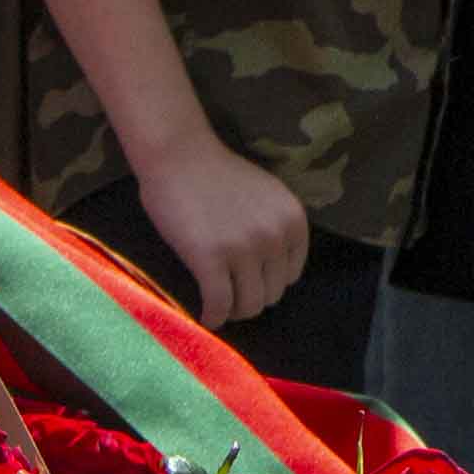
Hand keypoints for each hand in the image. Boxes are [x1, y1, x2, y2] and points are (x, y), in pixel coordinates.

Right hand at [131, 137, 311, 330]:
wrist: (180, 156)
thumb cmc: (218, 175)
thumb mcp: (266, 198)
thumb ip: (274, 229)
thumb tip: (270, 274)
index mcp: (293, 220)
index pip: (291, 276)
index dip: (267, 282)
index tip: (248, 282)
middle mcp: (275, 236)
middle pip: (271, 294)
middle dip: (249, 298)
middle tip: (228, 294)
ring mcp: (243, 249)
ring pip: (248, 306)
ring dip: (232, 311)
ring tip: (217, 304)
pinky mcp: (210, 259)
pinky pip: (219, 305)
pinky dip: (212, 317)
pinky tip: (205, 316)